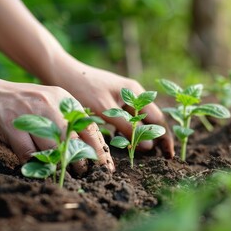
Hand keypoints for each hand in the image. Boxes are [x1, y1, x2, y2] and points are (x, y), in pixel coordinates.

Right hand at [0, 77, 114, 172]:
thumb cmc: (18, 102)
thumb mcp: (47, 102)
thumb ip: (64, 119)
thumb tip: (86, 147)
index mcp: (63, 99)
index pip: (88, 126)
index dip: (99, 149)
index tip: (106, 166)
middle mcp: (50, 104)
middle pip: (74, 140)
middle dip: (81, 161)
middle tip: (83, 173)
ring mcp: (31, 114)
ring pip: (53, 149)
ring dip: (59, 166)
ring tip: (61, 173)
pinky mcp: (11, 126)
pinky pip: (29, 154)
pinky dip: (34, 164)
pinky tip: (34, 167)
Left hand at [58, 64, 174, 158]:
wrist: (61, 72)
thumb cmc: (83, 89)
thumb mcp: (106, 110)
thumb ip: (128, 128)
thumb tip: (149, 146)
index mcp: (136, 93)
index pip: (158, 119)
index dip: (165, 138)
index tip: (169, 156)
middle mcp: (133, 93)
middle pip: (152, 119)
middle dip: (158, 138)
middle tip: (162, 158)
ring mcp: (123, 96)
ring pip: (139, 120)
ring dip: (145, 136)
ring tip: (148, 153)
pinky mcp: (112, 101)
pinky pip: (127, 118)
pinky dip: (131, 131)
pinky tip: (129, 142)